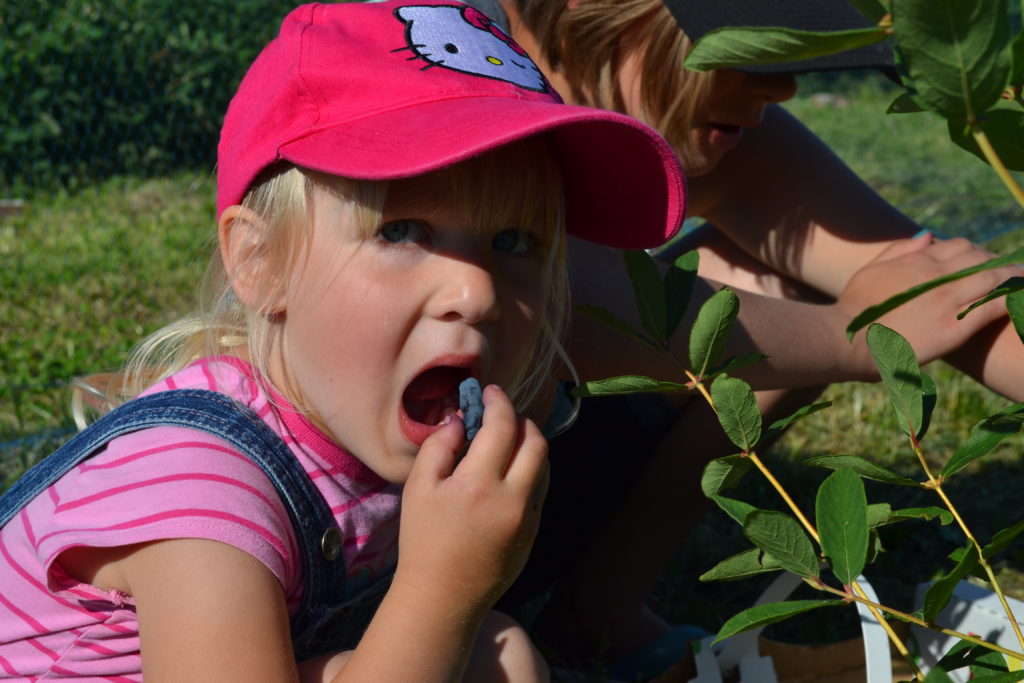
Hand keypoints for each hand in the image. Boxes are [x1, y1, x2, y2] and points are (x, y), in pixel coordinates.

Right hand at [395, 384, 548, 610]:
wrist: (443, 596)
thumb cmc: (423, 541)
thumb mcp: (418, 489)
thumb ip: (439, 446)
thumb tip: (461, 419)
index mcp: (479, 484)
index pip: (502, 426)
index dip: (498, 402)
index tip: (489, 393)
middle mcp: (512, 499)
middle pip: (536, 442)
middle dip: (522, 420)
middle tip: (502, 415)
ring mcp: (528, 517)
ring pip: (544, 466)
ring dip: (529, 445)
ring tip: (506, 442)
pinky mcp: (534, 532)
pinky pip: (540, 490)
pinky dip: (529, 472)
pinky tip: (508, 474)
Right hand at [837, 233, 1022, 371]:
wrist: (846, 339)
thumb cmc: (853, 309)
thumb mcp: (870, 271)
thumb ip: (899, 250)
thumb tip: (929, 235)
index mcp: (918, 261)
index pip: (960, 246)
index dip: (977, 252)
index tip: (984, 262)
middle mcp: (937, 275)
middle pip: (981, 259)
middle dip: (999, 264)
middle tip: (1011, 275)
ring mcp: (948, 300)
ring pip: (994, 280)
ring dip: (1013, 280)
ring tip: (1021, 284)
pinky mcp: (954, 327)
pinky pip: (993, 308)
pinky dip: (1010, 302)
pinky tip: (1016, 305)